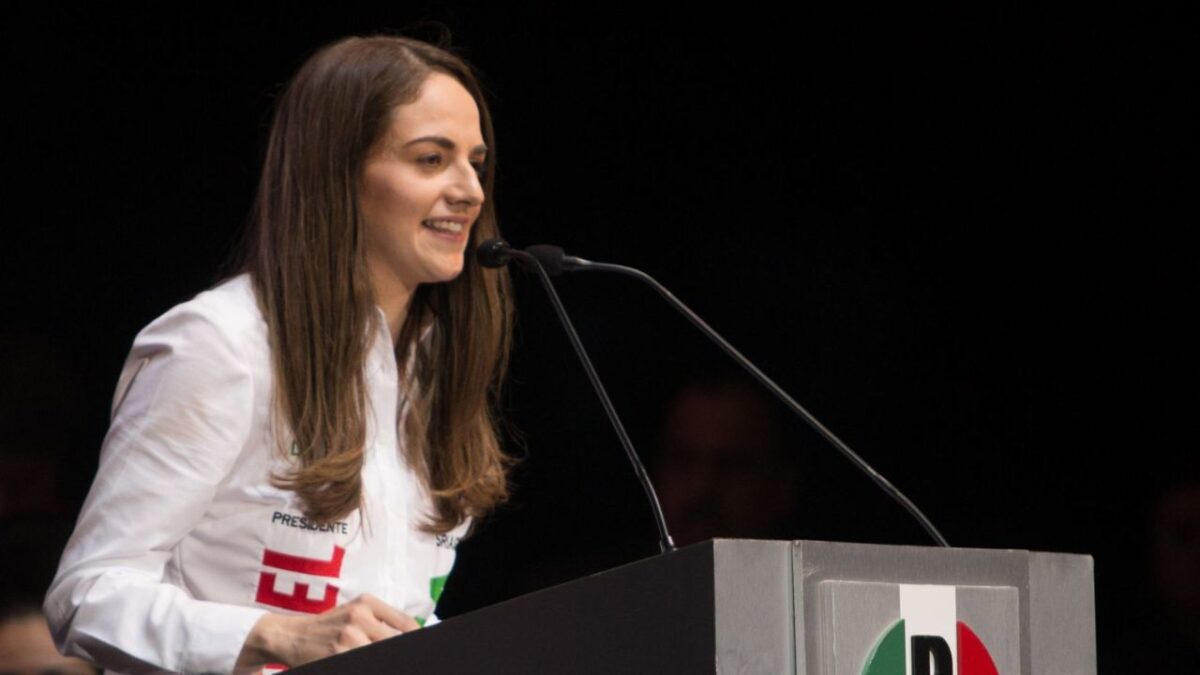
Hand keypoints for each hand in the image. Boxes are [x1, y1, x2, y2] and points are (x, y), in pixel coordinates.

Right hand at [236, 594, 419, 670]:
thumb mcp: (355, 613)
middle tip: (402, 654)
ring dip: (380, 655)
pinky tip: (355, 655)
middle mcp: (359, 616)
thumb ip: (382, 621)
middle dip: (401, 649)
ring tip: (366, 650)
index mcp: (367, 603)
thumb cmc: (327, 627)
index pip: (407, 625)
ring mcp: (348, 637)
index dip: (417, 637)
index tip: (422, 644)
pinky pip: (362, 659)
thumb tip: (414, 632)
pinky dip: (363, 660)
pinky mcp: (337, 654)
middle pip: (396, 640)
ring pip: (382, 651)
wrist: (289, 635)